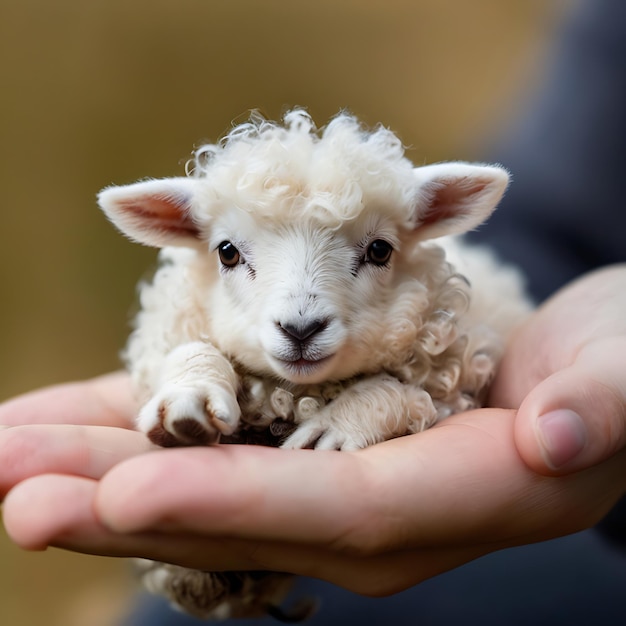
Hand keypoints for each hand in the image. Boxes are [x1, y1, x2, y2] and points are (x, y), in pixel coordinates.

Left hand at [1, 266, 624, 596]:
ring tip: (5, 453)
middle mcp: (378, 511)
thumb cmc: (612, 375)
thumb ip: (600, 406)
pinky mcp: (318, 446)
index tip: (120, 488)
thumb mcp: (621, 382)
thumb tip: (567, 434)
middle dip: (120, 501)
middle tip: (5, 486)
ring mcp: (339, 484)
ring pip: (209, 482)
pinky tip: (79, 426)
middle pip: (239, 512)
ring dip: (105, 468)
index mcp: (451, 497)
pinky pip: (222, 445)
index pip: (328, 512)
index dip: (230, 504)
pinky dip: (148, 433)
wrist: (585, 375)